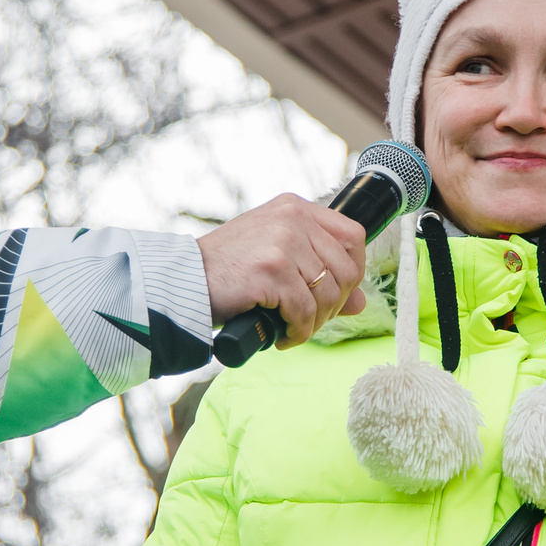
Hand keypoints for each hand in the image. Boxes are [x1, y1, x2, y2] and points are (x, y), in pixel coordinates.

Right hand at [197, 195, 368, 347]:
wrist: (184, 280)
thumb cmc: (226, 270)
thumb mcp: (276, 259)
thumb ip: (318, 271)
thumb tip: (361, 302)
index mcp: (295, 208)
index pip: (353, 236)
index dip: (354, 271)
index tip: (337, 294)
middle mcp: (292, 218)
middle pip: (346, 269)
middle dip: (334, 305)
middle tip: (310, 321)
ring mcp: (282, 241)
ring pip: (327, 294)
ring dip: (314, 323)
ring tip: (293, 330)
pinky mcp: (271, 270)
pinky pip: (304, 311)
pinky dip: (298, 332)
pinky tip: (282, 337)